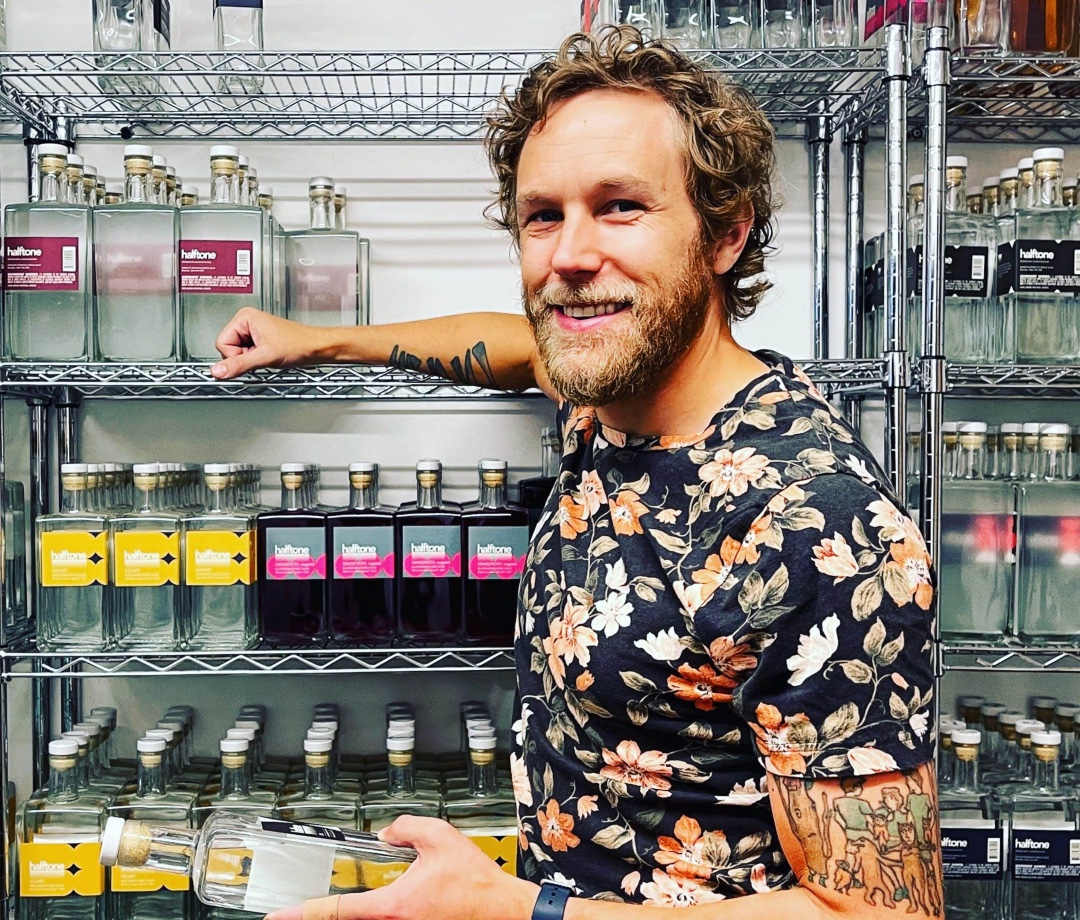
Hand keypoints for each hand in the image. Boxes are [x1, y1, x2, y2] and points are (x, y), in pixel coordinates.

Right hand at [211, 307, 326, 378]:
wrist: (315, 348)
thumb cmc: (298, 344)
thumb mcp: (265, 357)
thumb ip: (239, 364)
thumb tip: (217, 371)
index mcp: (244, 317)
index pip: (221, 344)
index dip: (235, 356)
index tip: (252, 356)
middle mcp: (246, 321)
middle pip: (228, 349)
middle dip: (243, 358)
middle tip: (262, 355)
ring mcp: (252, 330)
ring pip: (237, 354)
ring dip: (250, 360)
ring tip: (267, 355)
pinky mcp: (257, 339)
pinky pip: (246, 355)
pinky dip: (255, 360)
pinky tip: (268, 356)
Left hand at [263, 817, 537, 919]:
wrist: (501, 910)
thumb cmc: (475, 883)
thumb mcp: (440, 838)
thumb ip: (407, 827)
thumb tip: (388, 832)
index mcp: (392, 905)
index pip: (336, 910)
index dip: (302, 912)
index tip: (277, 915)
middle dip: (319, 914)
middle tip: (291, 910)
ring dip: (348, 911)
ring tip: (324, 904)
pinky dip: (369, 913)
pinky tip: (364, 904)